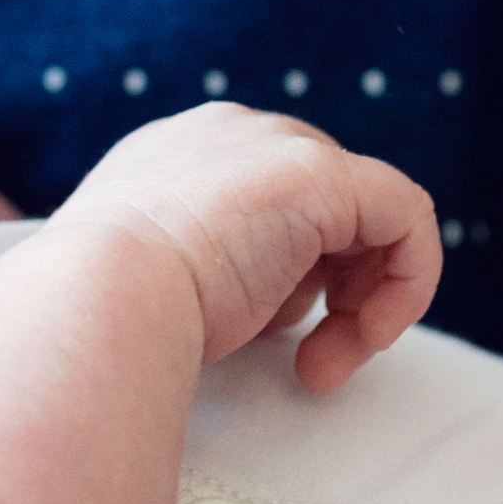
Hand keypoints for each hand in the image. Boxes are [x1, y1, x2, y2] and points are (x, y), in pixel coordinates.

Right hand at [49, 103, 440, 391]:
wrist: (95, 301)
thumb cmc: (107, 319)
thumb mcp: (152, 286)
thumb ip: (208, 276)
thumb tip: (265, 308)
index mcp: (174, 161)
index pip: (268, 208)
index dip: (290, 282)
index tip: (275, 345)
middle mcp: (227, 136)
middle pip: (323, 210)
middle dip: (332, 295)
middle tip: (314, 367)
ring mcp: (275, 146)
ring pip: (369, 217)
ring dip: (363, 304)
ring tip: (323, 365)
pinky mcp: (322, 172)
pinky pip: (408, 215)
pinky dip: (407, 281)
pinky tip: (371, 335)